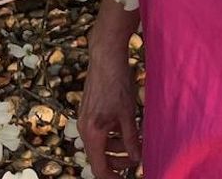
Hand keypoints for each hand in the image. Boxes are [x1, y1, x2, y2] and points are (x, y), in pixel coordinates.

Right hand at [78, 42, 141, 177]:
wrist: (105, 56)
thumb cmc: (117, 82)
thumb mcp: (128, 113)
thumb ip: (131, 138)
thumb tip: (136, 159)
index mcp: (93, 133)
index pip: (99, 167)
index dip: (112, 176)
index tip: (125, 178)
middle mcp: (85, 128)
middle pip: (99, 156)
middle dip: (118, 161)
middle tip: (136, 159)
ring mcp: (85, 118)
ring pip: (100, 143)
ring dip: (117, 146)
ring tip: (136, 142)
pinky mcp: (89, 110)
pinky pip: (99, 130)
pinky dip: (112, 133)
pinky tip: (127, 127)